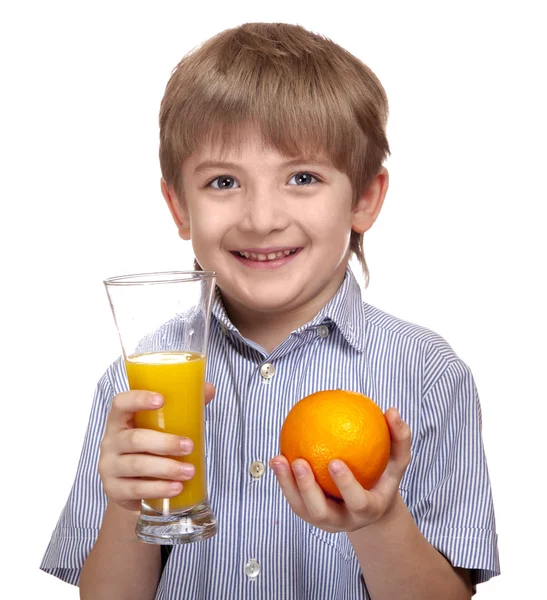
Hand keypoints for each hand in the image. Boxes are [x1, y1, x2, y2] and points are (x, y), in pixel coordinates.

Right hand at [98, 383, 214, 511]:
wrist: (129, 486)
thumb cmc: (147, 447)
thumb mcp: (158, 427)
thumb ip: (182, 407)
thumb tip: (209, 389)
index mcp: (119, 420)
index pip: (121, 403)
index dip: (138, 399)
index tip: (161, 399)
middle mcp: (110, 441)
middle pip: (135, 439)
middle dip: (165, 443)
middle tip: (189, 446)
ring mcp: (109, 466)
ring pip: (137, 465)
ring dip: (167, 468)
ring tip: (190, 471)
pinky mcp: (113, 489)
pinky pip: (136, 489)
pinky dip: (159, 489)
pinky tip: (176, 488)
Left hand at [269, 408, 410, 532]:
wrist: (370, 506)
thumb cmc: (383, 476)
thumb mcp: (397, 460)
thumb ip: (398, 438)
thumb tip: (392, 411)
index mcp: (367, 510)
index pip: (357, 501)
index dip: (345, 485)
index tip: (334, 461)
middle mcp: (343, 520)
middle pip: (320, 512)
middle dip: (307, 488)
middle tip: (299, 461)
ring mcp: (323, 521)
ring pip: (300, 508)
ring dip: (286, 484)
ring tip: (278, 458)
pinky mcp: (308, 514)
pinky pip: (293, 497)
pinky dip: (283, 479)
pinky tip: (278, 456)